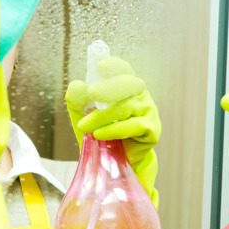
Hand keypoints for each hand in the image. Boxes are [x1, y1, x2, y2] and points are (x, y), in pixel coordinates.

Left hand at [65, 57, 160, 206]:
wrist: (111, 162)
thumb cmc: (99, 133)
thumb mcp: (82, 115)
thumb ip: (76, 100)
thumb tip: (77, 85)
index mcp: (126, 87)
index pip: (124, 70)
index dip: (114, 66)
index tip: (100, 67)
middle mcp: (141, 96)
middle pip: (129, 84)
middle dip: (109, 87)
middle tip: (91, 92)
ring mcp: (149, 111)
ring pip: (127, 107)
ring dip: (103, 116)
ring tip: (85, 125)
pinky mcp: (152, 130)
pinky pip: (134, 126)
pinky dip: (114, 130)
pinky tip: (99, 134)